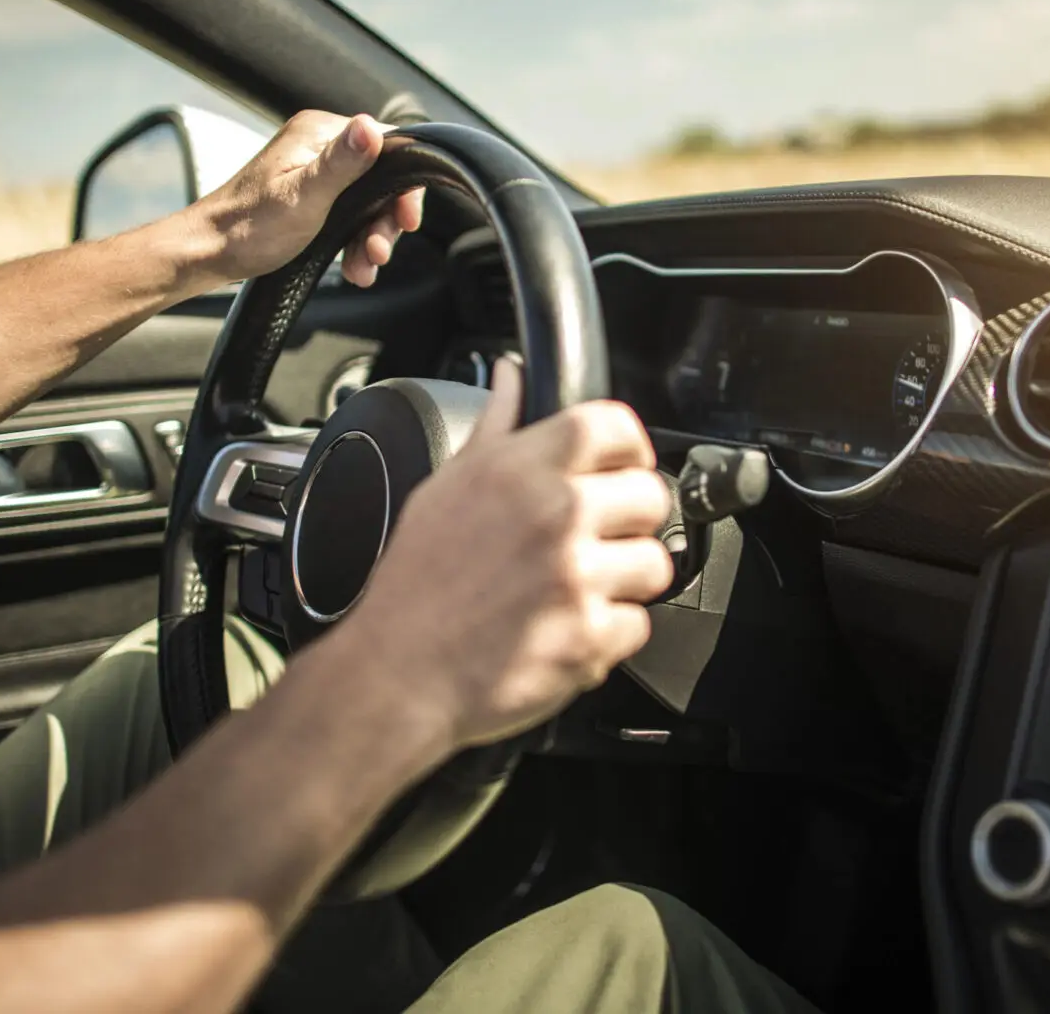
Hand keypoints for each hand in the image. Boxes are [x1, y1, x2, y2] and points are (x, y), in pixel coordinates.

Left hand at [190, 110, 423, 287]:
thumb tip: (371, 127)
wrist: (208, 254)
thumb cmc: (247, 227)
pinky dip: (355, 243)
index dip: (403, 185)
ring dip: (372, 239)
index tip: (406, 219)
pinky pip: (350, 215)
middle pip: (381, 179)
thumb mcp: (302, 196)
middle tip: (379, 252)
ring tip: (363, 267)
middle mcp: (319, 147)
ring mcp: (315, 172)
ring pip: (368, 203)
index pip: (388, 146)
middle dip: (385, 221)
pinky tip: (354, 267)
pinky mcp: (311, 197)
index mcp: (318, 134)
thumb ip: (341, 163)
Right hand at [339, 359, 673, 748]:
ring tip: (580, 591)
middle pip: (651, 494)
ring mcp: (576, 578)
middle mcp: (555, 515)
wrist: (394, 673)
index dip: (627, 448)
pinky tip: (566, 630)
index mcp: (519, 469)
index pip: (613, 425)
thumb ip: (495, 426)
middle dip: (632, 519)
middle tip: (599, 540)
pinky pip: (638, 624)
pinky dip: (610, 635)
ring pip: (654, 563)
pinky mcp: (590, 637)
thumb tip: (513, 375)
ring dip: (626, 581)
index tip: (622, 468)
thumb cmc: (415, 585)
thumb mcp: (445, 487)